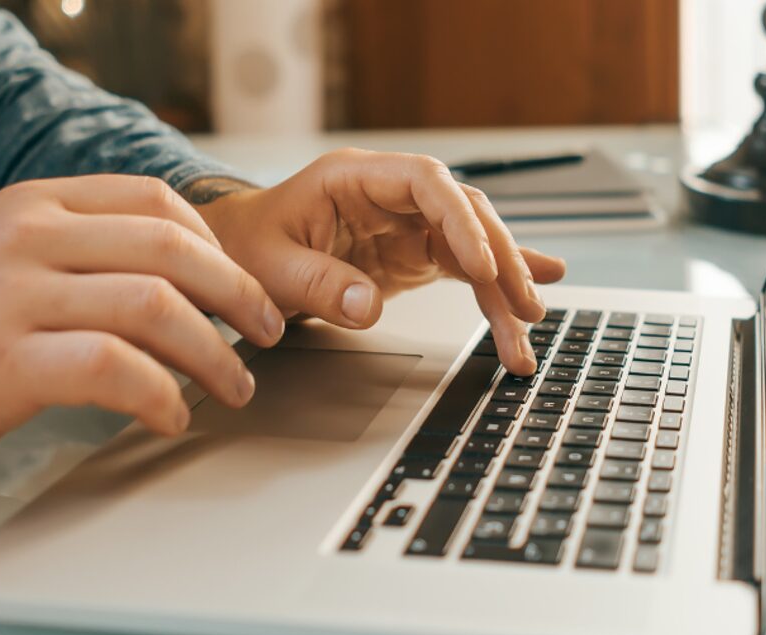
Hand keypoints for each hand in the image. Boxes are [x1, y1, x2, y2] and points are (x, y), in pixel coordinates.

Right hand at [0, 175, 284, 517]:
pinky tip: (168, 417)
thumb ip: (62, 256)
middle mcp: (25, 238)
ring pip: (156, 305)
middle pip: (172, 247)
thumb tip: (160, 284)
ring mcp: (13, 298)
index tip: (240, 288)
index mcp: (27, 205)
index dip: (216, 248)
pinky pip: (116, 370)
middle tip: (266, 335)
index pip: (154, 202)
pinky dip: (161, 396)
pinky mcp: (2, 364)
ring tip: (232, 388)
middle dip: (238, 294)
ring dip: (215, 354)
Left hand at [192, 149, 566, 375]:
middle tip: (522, 305)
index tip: (482, 265)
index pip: (428, 183)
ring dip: (503, 286)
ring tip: (529, 326)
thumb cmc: (246, 245)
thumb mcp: (270, 267)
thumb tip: (366, 308)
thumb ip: (318, 285)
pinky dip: (493, 289)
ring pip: (472, 246)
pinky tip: (529, 300)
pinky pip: (462, 269)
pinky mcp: (411, 254)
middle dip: (499, 259)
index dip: (460, 220)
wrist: (235, 251)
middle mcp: (390, 195)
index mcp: (356, 177)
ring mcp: (405, 224)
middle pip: (464, 213)